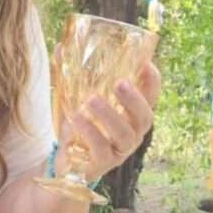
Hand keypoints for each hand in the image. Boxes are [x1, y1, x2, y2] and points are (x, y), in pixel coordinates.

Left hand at [56, 61, 159, 179]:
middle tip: (120, 82)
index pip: (150, 97)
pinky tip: (77, 119)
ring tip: (91, 100)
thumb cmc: (77, 125)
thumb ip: (70, 76)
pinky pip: (102, 149)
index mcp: (130, 114)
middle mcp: (132, 133)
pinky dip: (90, 132)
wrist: (63, 160)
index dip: (152, 81)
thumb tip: (60, 47)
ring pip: (125, 134)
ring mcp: (119, 150)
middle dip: (134, 99)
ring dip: (110, 115)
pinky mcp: (103, 164)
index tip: (146, 62)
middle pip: (145, 117)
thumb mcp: (74, 99)